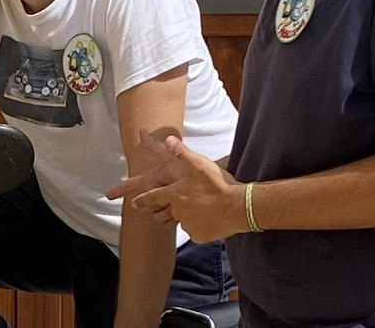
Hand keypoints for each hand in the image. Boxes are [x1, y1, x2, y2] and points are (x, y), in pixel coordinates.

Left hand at [108, 131, 246, 241]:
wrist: (239, 208)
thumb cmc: (219, 185)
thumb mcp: (200, 164)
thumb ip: (182, 152)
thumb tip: (168, 139)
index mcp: (174, 194)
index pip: (152, 197)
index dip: (142, 200)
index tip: (134, 203)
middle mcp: (177, 211)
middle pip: (171, 209)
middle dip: (178, 205)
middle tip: (194, 199)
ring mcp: (188, 225)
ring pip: (184, 220)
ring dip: (191, 214)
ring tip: (206, 206)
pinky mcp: (199, 236)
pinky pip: (196, 231)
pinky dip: (201, 226)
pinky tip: (211, 217)